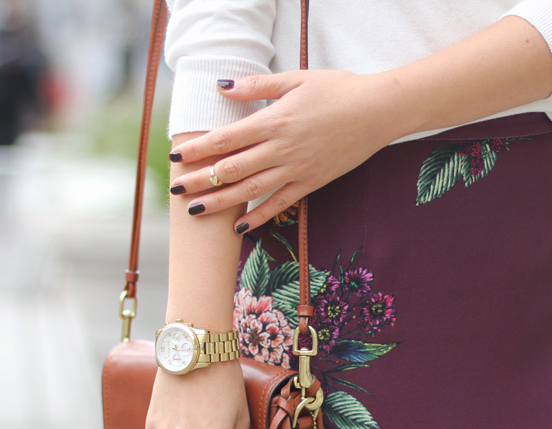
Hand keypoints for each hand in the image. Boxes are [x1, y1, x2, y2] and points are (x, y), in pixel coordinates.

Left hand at [169, 70, 401, 231]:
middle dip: (198, 180)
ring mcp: (296, 170)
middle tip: (174, 189)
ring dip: (220, 202)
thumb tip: (222, 87)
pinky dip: (258, 216)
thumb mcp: (295, 78)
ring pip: (249, 191)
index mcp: (273, 121)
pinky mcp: (311, 183)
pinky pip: (279, 204)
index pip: (225, 139)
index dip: (196, 149)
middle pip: (230, 169)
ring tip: (195, 211)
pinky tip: (239, 226)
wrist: (377, 112)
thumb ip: (256, 86)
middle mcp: (280, 150)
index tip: (175, 157)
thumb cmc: (337, 90)